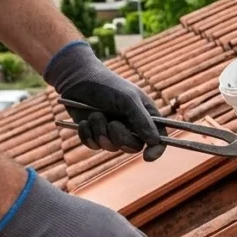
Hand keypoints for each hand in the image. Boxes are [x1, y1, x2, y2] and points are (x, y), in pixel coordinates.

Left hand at [44, 41, 166, 160]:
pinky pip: (94, 146)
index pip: (158, 138)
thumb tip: (155, 141)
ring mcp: (113, 131)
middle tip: (112, 123)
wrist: (78, 80)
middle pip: (133, 147)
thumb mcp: (128, 99)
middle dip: (120, 137)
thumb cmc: (107, 85)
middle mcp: (131, 126)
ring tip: (95, 114)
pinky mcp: (95, 134)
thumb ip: (142, 120)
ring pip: (111, 147)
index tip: (147, 157)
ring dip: (101, 132)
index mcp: (145, 116)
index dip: (156, 149)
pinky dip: (88, 134)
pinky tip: (84, 121)